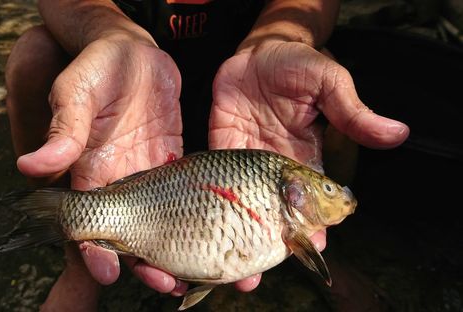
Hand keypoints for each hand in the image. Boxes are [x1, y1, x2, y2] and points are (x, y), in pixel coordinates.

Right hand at [13, 32, 188, 304]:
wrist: (130, 52)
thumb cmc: (96, 68)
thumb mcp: (75, 93)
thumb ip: (63, 130)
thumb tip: (30, 165)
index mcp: (90, 171)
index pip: (90, 222)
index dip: (96, 250)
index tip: (110, 272)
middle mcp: (120, 180)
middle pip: (133, 234)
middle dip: (147, 263)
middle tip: (170, 285)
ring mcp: (149, 173)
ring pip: (164, 222)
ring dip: (179, 249)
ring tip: (201, 273)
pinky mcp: (174, 161)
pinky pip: (188, 194)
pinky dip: (201, 216)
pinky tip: (220, 232)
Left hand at [209, 40, 408, 287]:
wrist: (259, 51)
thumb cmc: (298, 63)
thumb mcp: (328, 83)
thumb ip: (352, 111)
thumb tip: (397, 133)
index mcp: (303, 159)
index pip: (307, 202)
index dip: (308, 228)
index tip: (308, 251)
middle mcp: (272, 168)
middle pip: (268, 214)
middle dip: (263, 243)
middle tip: (254, 273)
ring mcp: (243, 161)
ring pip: (237, 205)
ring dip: (230, 234)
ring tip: (223, 266)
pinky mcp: (220, 148)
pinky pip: (212, 179)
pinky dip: (205, 201)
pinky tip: (195, 224)